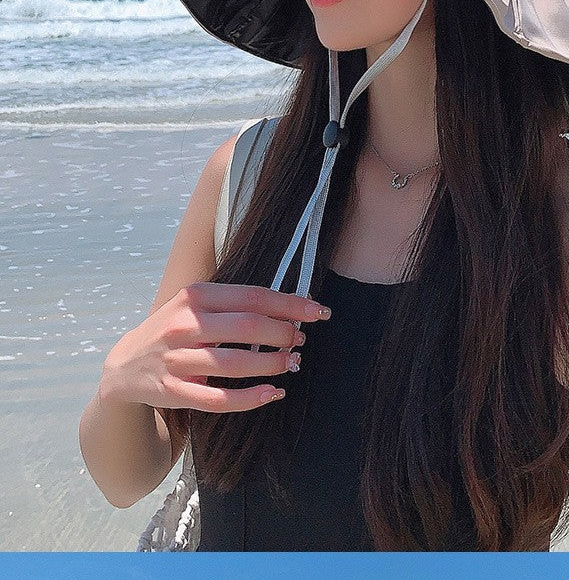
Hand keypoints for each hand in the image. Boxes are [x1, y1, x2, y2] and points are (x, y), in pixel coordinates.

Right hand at [97, 282, 330, 412]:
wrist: (124, 364)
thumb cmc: (174, 329)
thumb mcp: (196, 304)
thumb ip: (235, 304)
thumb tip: (290, 308)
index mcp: (195, 296)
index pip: (252, 297)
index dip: (290, 305)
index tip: (318, 312)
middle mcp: (184, 325)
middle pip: (247, 328)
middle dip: (283, 334)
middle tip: (300, 340)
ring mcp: (177, 360)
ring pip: (234, 364)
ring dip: (271, 364)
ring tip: (292, 363)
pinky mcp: (173, 392)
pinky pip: (218, 399)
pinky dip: (250, 398)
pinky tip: (273, 394)